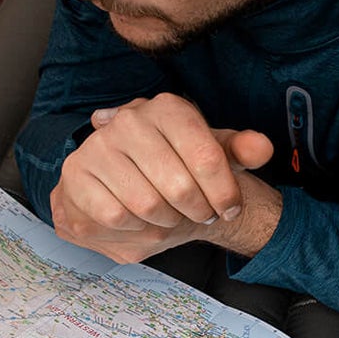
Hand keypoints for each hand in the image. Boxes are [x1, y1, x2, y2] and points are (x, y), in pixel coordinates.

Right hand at [50, 94, 279, 263]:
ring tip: (168, 216)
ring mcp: (98, 147)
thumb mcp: (214, 153)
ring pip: (146, 206)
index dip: (224, 194)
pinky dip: (133, 228)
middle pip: (178, 187)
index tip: (228, 209)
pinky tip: (138, 219)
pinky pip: (115, 217)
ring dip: (165, 222)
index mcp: (168, 109)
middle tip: (198, 214)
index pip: (208, 157)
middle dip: (196, 211)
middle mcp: (129, 121)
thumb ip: (241, 150)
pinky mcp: (76, 176)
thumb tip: (262, 148)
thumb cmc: (175, 165)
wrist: (129, 178)